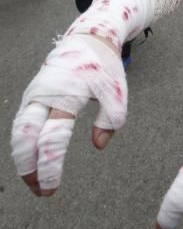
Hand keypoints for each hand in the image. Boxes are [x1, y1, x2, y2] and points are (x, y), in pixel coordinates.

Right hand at [11, 34, 125, 195]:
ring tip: (35, 181)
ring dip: (22, 158)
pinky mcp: (32, 94)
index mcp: (67, 95)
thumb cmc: (103, 65)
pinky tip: (32, 160)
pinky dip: (23, 144)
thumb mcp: (116, 91)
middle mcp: (44, 95)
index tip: (50, 189)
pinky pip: (21, 122)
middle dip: (27, 168)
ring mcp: (35, 93)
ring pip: (18, 131)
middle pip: (25, 137)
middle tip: (39, 190)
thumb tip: (98, 145)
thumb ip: (111, 120)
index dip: (48, 167)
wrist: (88, 37)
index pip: (51, 138)